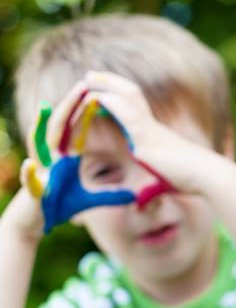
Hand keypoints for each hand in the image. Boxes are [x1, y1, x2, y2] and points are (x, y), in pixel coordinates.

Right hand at [23, 83, 134, 233]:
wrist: (37, 222)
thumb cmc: (60, 205)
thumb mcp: (90, 200)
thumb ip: (110, 196)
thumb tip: (133, 196)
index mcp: (66, 158)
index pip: (78, 130)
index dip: (87, 113)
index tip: (99, 94)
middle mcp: (51, 158)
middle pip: (60, 128)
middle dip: (70, 107)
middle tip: (82, 85)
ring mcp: (41, 171)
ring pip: (40, 144)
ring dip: (42, 126)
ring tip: (47, 107)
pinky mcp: (33, 190)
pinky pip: (30, 181)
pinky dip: (29, 173)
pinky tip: (29, 165)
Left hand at [77, 71, 202, 200]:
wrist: (207, 176)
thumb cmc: (191, 181)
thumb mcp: (164, 184)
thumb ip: (150, 192)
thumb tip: (140, 206)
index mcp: (156, 135)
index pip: (135, 109)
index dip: (119, 98)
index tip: (103, 91)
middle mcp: (152, 127)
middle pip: (131, 95)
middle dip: (111, 83)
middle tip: (93, 75)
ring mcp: (150, 130)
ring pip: (126, 98)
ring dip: (107, 86)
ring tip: (89, 77)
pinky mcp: (147, 138)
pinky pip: (125, 113)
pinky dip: (110, 103)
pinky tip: (96, 96)